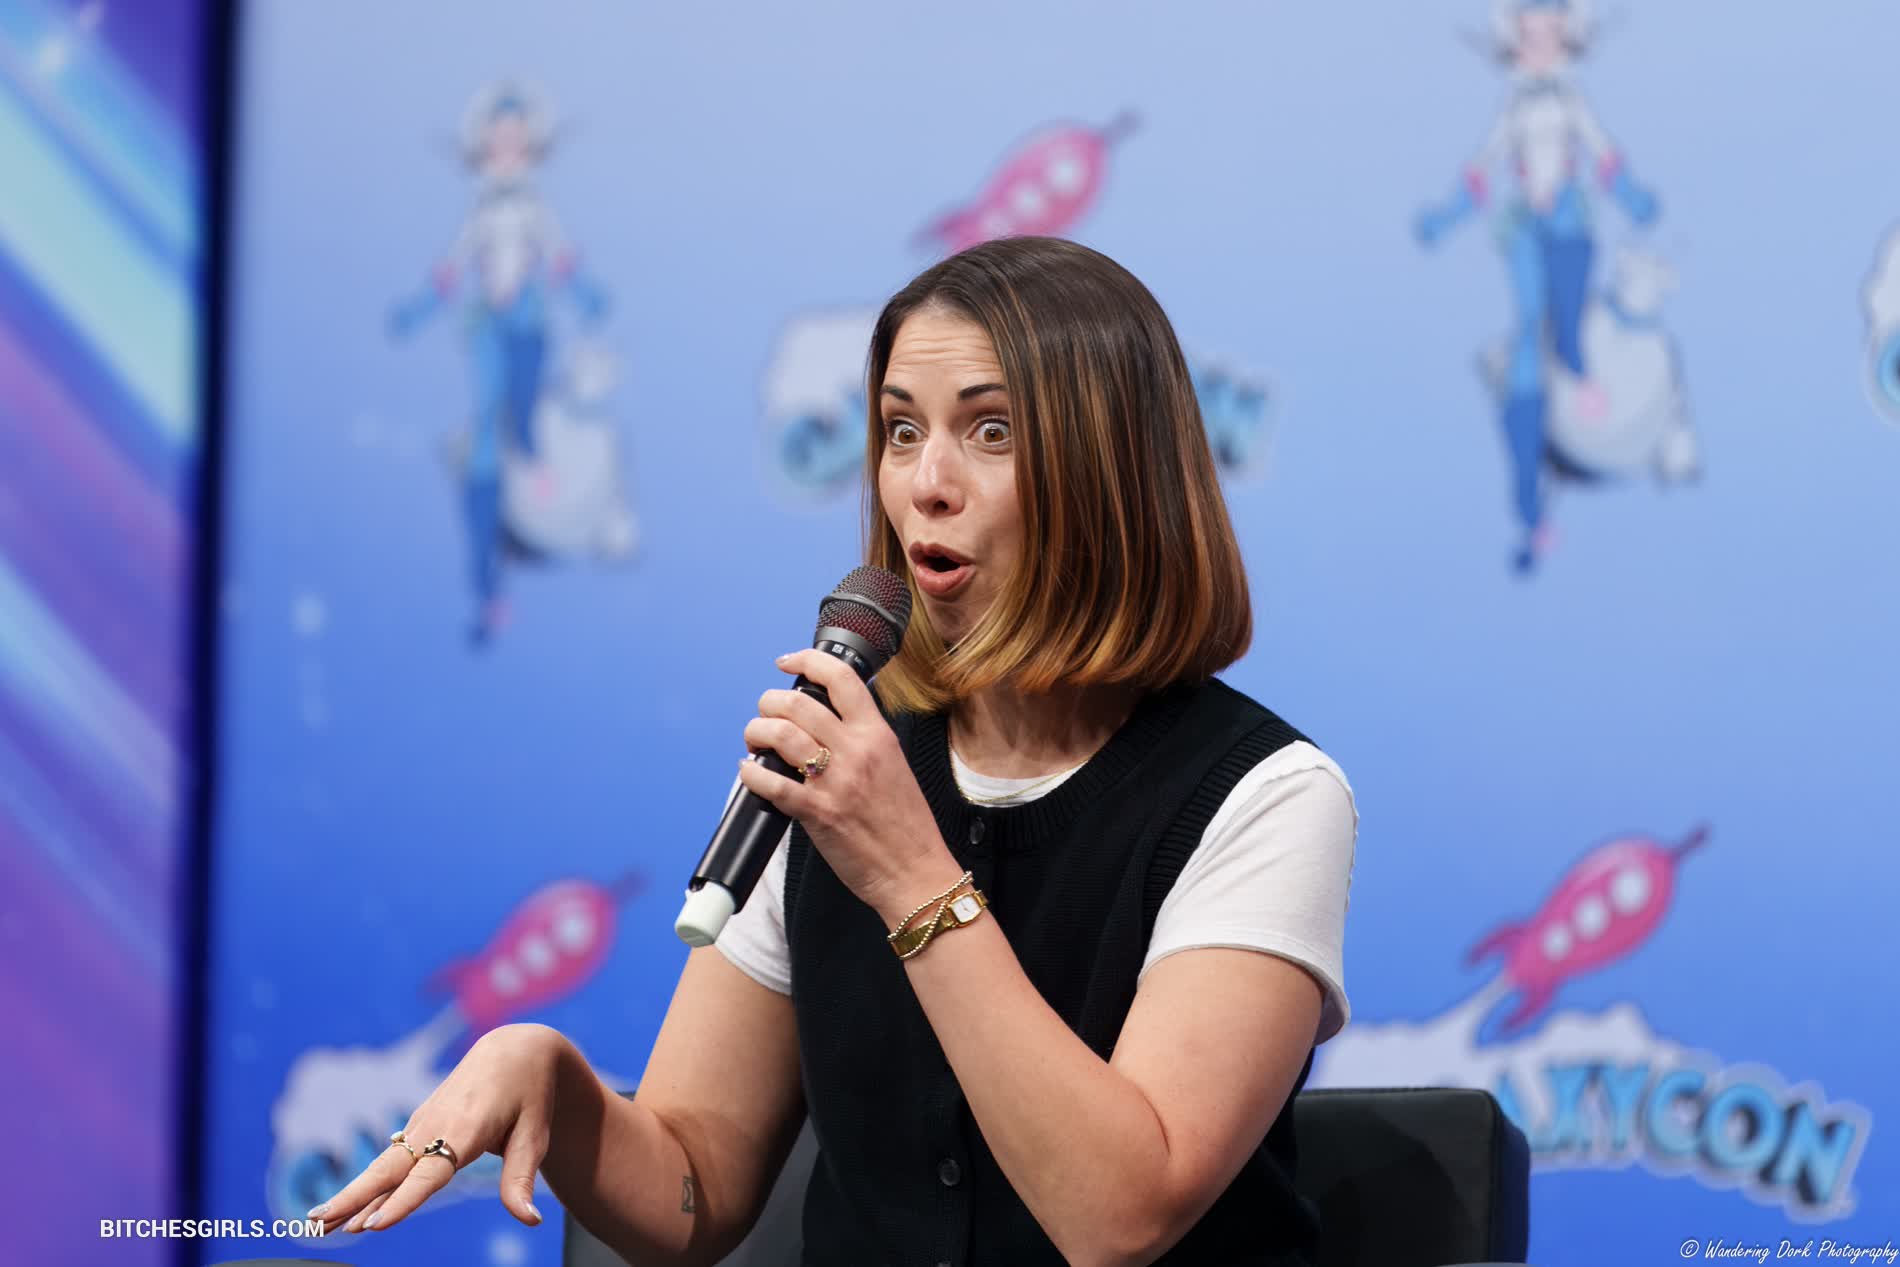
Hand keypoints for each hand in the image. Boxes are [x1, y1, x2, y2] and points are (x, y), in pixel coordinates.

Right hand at [306, 1023, 565, 1234]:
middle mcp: (436, 1126)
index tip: (375, 1225)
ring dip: (350, 1195)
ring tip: (317, 1224)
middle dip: (352, 1198)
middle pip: (389, 1169)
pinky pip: (390, 1162)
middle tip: (317, 1224)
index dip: (404, 1200)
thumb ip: (522, 1179)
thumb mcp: (535, 1136)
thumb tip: (530, 1221)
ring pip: (382, 1167)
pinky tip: (352, 1213)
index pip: (430, 1172)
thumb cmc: (530, 1096)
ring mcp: (422, 1125)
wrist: (514, 1050)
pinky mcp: (418, 1127)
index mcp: (466, 1129)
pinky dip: (367, 1187)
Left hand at [737, 650, 957, 921]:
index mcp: (878, 736)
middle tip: (765, 713)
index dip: (807, 661)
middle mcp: (856, 751)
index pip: (842, 679)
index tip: (788, 663)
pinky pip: (772, 783)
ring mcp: (835, 781)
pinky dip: (752, 773)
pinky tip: (750, 772)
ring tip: (754, 740)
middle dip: (769, 702)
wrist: (916, 871)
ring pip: (781, 735)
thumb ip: (863, 741)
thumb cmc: (906, 826)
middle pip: (798, 704)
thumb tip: (824, 724)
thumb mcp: (894, 765)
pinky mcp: (817, 813)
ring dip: (757, 732)